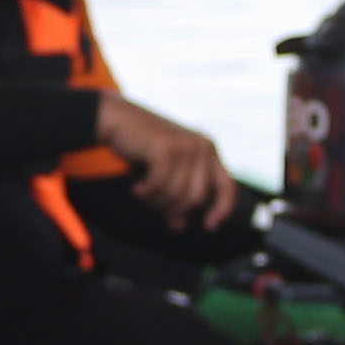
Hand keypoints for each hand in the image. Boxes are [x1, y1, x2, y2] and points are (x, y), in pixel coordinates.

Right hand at [95, 90, 241, 228]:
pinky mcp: (167, 149)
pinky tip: (137, 189)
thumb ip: (176, 196)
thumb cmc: (142, 146)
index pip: (227, 186)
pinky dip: (147, 192)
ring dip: (156, 200)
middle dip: (174, 208)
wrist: (118, 119)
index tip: (209, 226)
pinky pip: (160, 186)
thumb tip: (179, 225)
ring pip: (177, 194)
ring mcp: (186, 146)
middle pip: (197, 198)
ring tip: (143, 192)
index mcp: (207, 150)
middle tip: (154, 205)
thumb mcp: (166, 172)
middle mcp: (202, 147)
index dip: (222, 208)